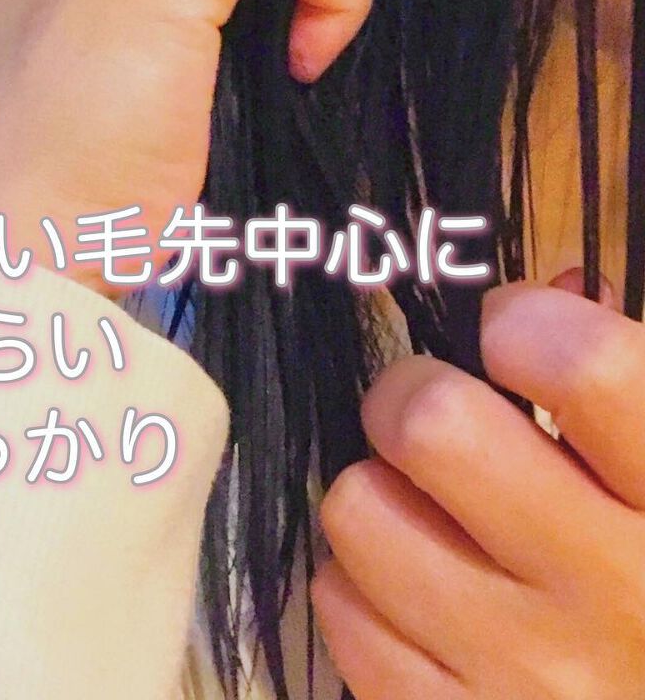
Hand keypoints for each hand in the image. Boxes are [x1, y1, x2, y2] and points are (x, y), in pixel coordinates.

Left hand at [312, 275, 644, 698]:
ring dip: (384, 499)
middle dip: (415, 397)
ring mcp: (527, 676)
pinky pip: (341, 606)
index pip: (579, 366)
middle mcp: (614, 595)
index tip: (512, 336)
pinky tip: (426, 601)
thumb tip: (555, 294)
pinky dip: (367, 590)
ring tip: (437, 523)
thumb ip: (628, 384)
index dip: (523, 323)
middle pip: (431, 424)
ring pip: (360, 509)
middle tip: (436, 416)